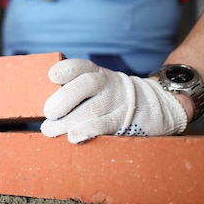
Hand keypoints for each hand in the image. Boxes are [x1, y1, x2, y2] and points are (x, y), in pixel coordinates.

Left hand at [41, 59, 187, 143]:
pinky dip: (88, 130)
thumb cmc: (114, 100)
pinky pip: (105, 125)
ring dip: (68, 121)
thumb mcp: (99, 87)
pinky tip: (74, 137)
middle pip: (85, 85)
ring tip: (49, 131)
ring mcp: (117, 103)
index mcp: (98, 74)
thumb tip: (45, 110)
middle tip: (48, 112)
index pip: (81, 66)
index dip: (67, 69)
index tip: (52, 76)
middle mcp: (108, 85)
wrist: (159, 107)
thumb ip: (74, 92)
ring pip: (91, 109)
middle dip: (63, 99)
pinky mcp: (124, 122)